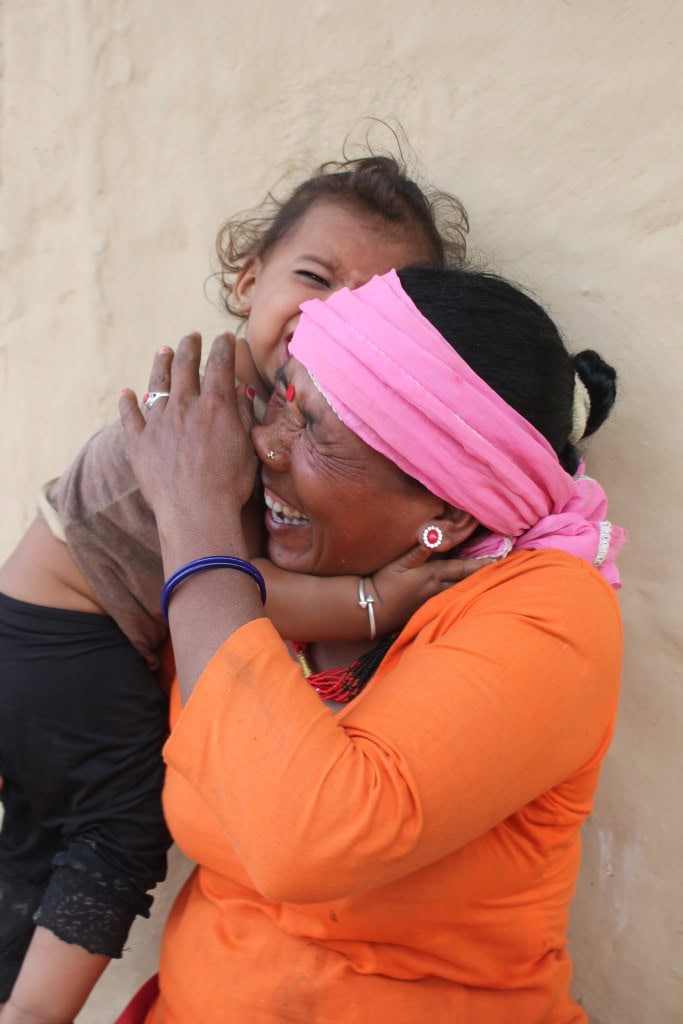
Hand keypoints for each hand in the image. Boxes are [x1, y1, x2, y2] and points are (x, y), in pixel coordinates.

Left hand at [119, 334, 258, 555]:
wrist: (196, 512)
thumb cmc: (230, 485)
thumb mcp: (247, 448)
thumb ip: (244, 415)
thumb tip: (242, 390)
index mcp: (215, 406)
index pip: (220, 364)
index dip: (224, 346)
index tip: (226, 337)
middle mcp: (184, 406)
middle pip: (185, 366)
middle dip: (189, 346)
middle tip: (191, 337)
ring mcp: (158, 423)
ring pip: (156, 383)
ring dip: (160, 363)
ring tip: (163, 351)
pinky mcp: (138, 442)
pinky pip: (129, 416)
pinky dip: (128, 402)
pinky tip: (127, 393)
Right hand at [369, 545, 494, 633]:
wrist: (371, 610)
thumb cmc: (383, 582)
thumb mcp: (400, 562)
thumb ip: (420, 549)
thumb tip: (436, 535)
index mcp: (433, 575)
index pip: (463, 568)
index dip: (482, 564)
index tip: (500, 559)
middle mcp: (438, 590)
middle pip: (467, 583)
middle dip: (484, 577)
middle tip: (503, 570)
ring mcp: (434, 603)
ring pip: (460, 594)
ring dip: (475, 587)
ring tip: (492, 582)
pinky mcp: (427, 611)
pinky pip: (449, 603)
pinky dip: (461, 598)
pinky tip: (468, 598)